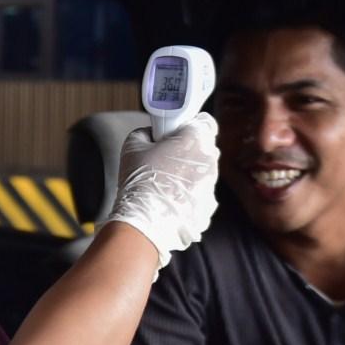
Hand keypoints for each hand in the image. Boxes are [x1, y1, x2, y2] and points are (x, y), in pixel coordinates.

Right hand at [104, 112, 218, 269]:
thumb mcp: (132, 146)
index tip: (176, 135)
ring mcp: (212, 185)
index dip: (189, 127)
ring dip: (188, 176)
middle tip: (164, 160)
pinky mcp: (209, 207)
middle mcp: (210, 160)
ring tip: (164, 186)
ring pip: (202, 174)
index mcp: (196, 138)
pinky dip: (188, 198)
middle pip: (203, 149)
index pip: (205, 122)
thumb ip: (146, 132)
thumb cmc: (140, 182)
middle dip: (187, 152)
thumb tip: (151, 134)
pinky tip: (170, 202)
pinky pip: (200, 196)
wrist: (145, 222)